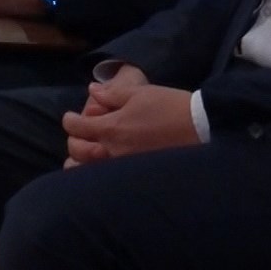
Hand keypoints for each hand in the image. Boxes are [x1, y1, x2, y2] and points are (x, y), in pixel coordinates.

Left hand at [62, 70, 196, 168]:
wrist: (200, 129)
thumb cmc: (170, 107)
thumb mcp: (141, 93)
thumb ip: (112, 93)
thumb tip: (92, 90)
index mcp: (111, 127)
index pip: (77, 127)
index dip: (69, 120)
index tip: (71, 117)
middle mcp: (112, 151)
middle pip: (77, 150)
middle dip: (73, 140)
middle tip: (79, 134)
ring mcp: (123, 167)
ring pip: (87, 172)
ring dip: (79, 163)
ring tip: (84, 157)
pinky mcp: (135, 176)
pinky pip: (105, 179)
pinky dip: (96, 175)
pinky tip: (101, 169)